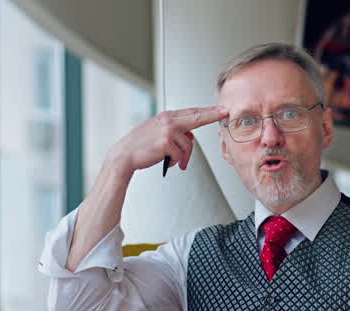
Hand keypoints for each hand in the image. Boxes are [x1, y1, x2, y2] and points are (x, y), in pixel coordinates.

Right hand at [106, 106, 227, 174]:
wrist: (124, 156)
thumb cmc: (139, 147)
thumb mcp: (156, 132)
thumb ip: (173, 130)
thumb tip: (189, 137)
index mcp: (166, 116)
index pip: (191, 112)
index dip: (208, 111)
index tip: (221, 109)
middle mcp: (168, 120)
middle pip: (196, 117)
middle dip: (212, 115)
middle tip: (225, 113)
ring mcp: (167, 130)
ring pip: (188, 144)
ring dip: (185, 157)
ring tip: (178, 163)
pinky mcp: (166, 142)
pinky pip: (181, 154)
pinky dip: (177, 161)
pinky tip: (169, 163)